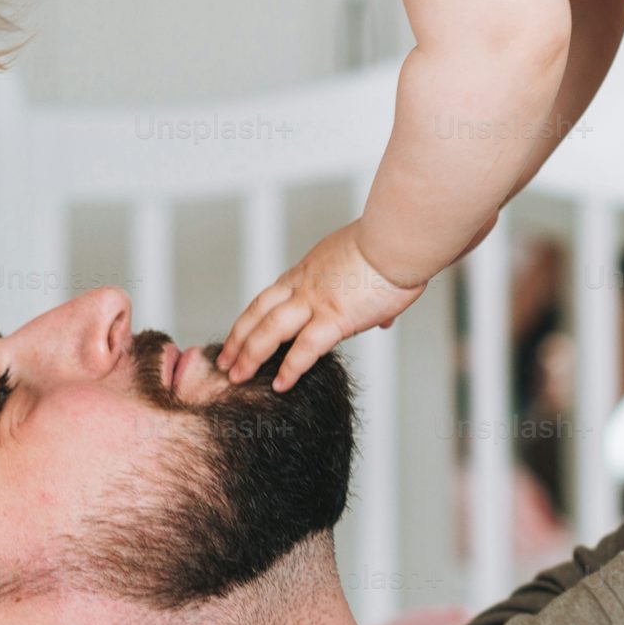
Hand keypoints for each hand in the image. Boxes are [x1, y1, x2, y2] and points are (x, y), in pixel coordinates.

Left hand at [219, 221, 421, 389]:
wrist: (400, 239)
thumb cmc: (393, 248)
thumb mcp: (369, 267)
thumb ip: (369, 298)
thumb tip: (382, 320)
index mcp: (310, 270)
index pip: (271, 297)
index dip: (252, 318)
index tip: (241, 334)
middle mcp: (305, 284)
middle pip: (259, 312)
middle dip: (238, 338)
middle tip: (223, 359)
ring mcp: (317, 300)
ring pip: (270, 330)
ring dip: (249, 354)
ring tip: (236, 377)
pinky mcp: (336, 317)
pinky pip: (306, 348)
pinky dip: (290, 368)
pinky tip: (280, 385)